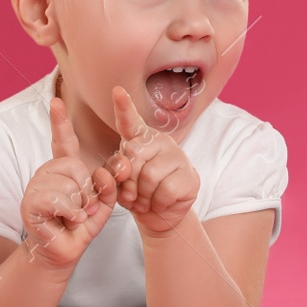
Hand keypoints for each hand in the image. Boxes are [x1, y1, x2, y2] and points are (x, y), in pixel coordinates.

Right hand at [19, 96, 119, 269]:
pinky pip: (59, 199)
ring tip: (73, 217)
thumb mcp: (103, 202)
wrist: (64, 250)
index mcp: (64, 168)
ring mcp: (36, 186)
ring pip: (68, 185)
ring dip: (79, 206)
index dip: (59, 122)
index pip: (63, 141)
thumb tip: (105, 173)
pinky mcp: (30, 202)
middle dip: (88, 191)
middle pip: (75, 166)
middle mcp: (47, 172)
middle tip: (83, 208)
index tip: (56, 102)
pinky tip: (67, 220)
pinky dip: (70, 213)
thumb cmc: (81, 225)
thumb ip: (109, 185)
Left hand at [105, 85, 198, 235]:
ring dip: (143, 196)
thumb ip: (116, 172)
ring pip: (150, 176)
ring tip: (146, 200)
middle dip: (127, 182)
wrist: (160, 216)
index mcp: (139, 140)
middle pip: (133, 156)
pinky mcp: (190, 175)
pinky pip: (166, 190)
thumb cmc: (137, 194)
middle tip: (132, 194)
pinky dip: (158, 203)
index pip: (130, 121)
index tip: (117, 91)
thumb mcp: (119, 183)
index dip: (123, 106)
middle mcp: (159, 141)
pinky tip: (161, 202)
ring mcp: (178, 156)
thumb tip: (125, 168)